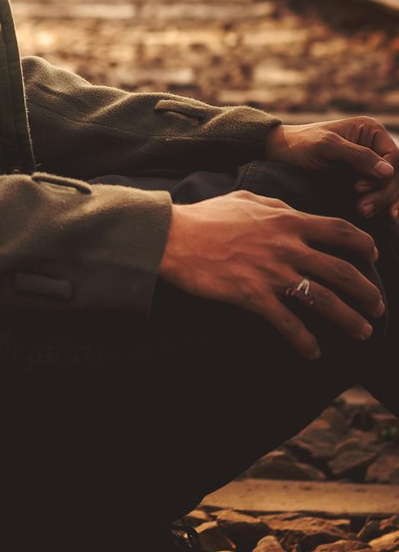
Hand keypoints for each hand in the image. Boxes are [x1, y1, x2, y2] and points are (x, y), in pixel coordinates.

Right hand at [158, 191, 383, 359]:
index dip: (364, 245)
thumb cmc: (206, 216)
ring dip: (349, 320)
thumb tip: (292, 210)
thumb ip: (276, 205)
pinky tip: (313, 353)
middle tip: (378, 306)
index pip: (340, 230)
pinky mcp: (253, 297)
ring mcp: (272, 273)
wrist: (174, 237)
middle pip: (342, 271)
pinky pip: (289, 324)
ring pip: (325, 300)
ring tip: (363, 332)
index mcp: (287, 220)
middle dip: (368, 292)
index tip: (373, 257)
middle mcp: (287, 247)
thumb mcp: (246, 198)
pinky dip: (305, 342)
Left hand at [266, 117, 397, 219]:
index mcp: (371, 131)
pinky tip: (380, 217)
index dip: (384, 176)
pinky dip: (380, 204)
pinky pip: (380, 193)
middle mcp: (375, 146)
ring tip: (363, 212)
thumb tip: (389, 172)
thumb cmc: (301, 144)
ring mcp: (370, 164)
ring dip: (382, 202)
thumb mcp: (327, 146)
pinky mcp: (363, 179)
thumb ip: (357, 156)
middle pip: (395, 174)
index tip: (358, 188)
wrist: (281, 154)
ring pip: (389, 186)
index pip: (394, 157)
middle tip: (363, 209)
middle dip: (383, 193)